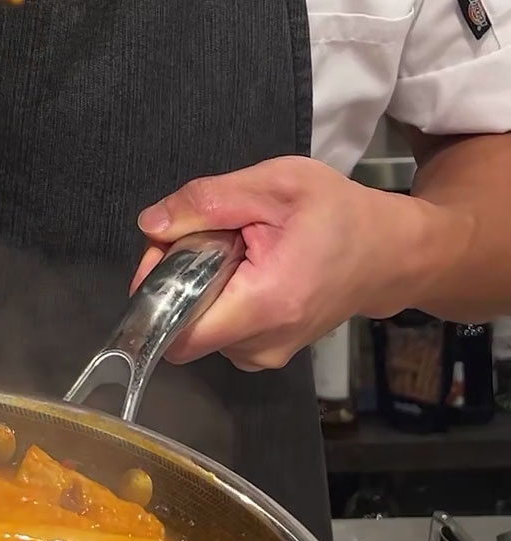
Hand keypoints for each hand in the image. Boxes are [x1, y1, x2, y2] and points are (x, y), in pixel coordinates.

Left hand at [133, 156, 451, 370]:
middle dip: (178, 279)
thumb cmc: (337, 212)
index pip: (178, 330)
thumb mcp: (274, 185)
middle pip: (182, 325)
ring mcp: (266, 356)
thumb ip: (207, 202)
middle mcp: (262, 345)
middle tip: (208, 234)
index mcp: (265, 304)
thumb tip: (150, 225)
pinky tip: (246, 268)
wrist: (390, 252)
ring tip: (237, 247)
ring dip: (199, 287)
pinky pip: (219, 330)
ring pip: (198, 328)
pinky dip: (218, 298)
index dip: (157, 288)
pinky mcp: (267, 353)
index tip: (169, 246)